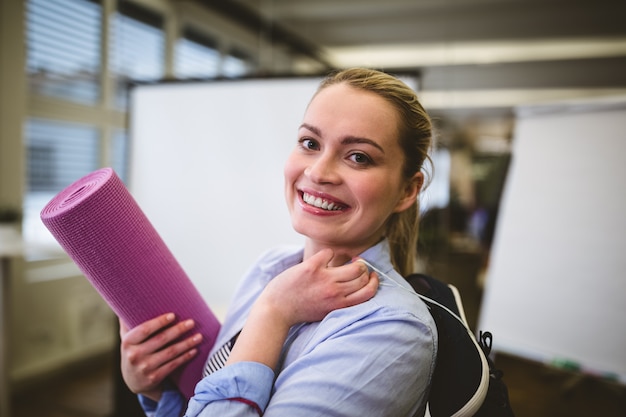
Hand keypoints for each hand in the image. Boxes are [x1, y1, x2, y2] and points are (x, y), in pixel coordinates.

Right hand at [119, 313, 202, 400]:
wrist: (134, 381)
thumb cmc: (134, 351)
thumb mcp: (128, 338)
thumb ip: (128, 321)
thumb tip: (127, 296)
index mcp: (128, 342)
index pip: (145, 329)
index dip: (159, 322)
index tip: (173, 315)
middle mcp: (134, 355)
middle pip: (161, 339)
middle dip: (178, 330)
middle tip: (192, 322)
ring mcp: (144, 368)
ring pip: (170, 353)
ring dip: (187, 343)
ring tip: (199, 336)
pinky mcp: (154, 378)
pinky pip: (173, 365)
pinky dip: (185, 357)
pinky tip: (194, 350)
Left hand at [226, 249, 377, 370]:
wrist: (276, 309)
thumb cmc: (301, 311)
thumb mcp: (326, 311)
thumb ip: (341, 301)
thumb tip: (355, 283)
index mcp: (339, 305)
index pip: (368, 292)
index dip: (374, 282)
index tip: (371, 276)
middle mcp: (335, 292)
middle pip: (362, 275)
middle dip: (364, 268)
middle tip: (358, 265)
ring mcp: (324, 279)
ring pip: (352, 264)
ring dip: (353, 260)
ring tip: (347, 260)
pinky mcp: (311, 267)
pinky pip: (330, 253)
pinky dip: (330, 253)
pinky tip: (325, 258)